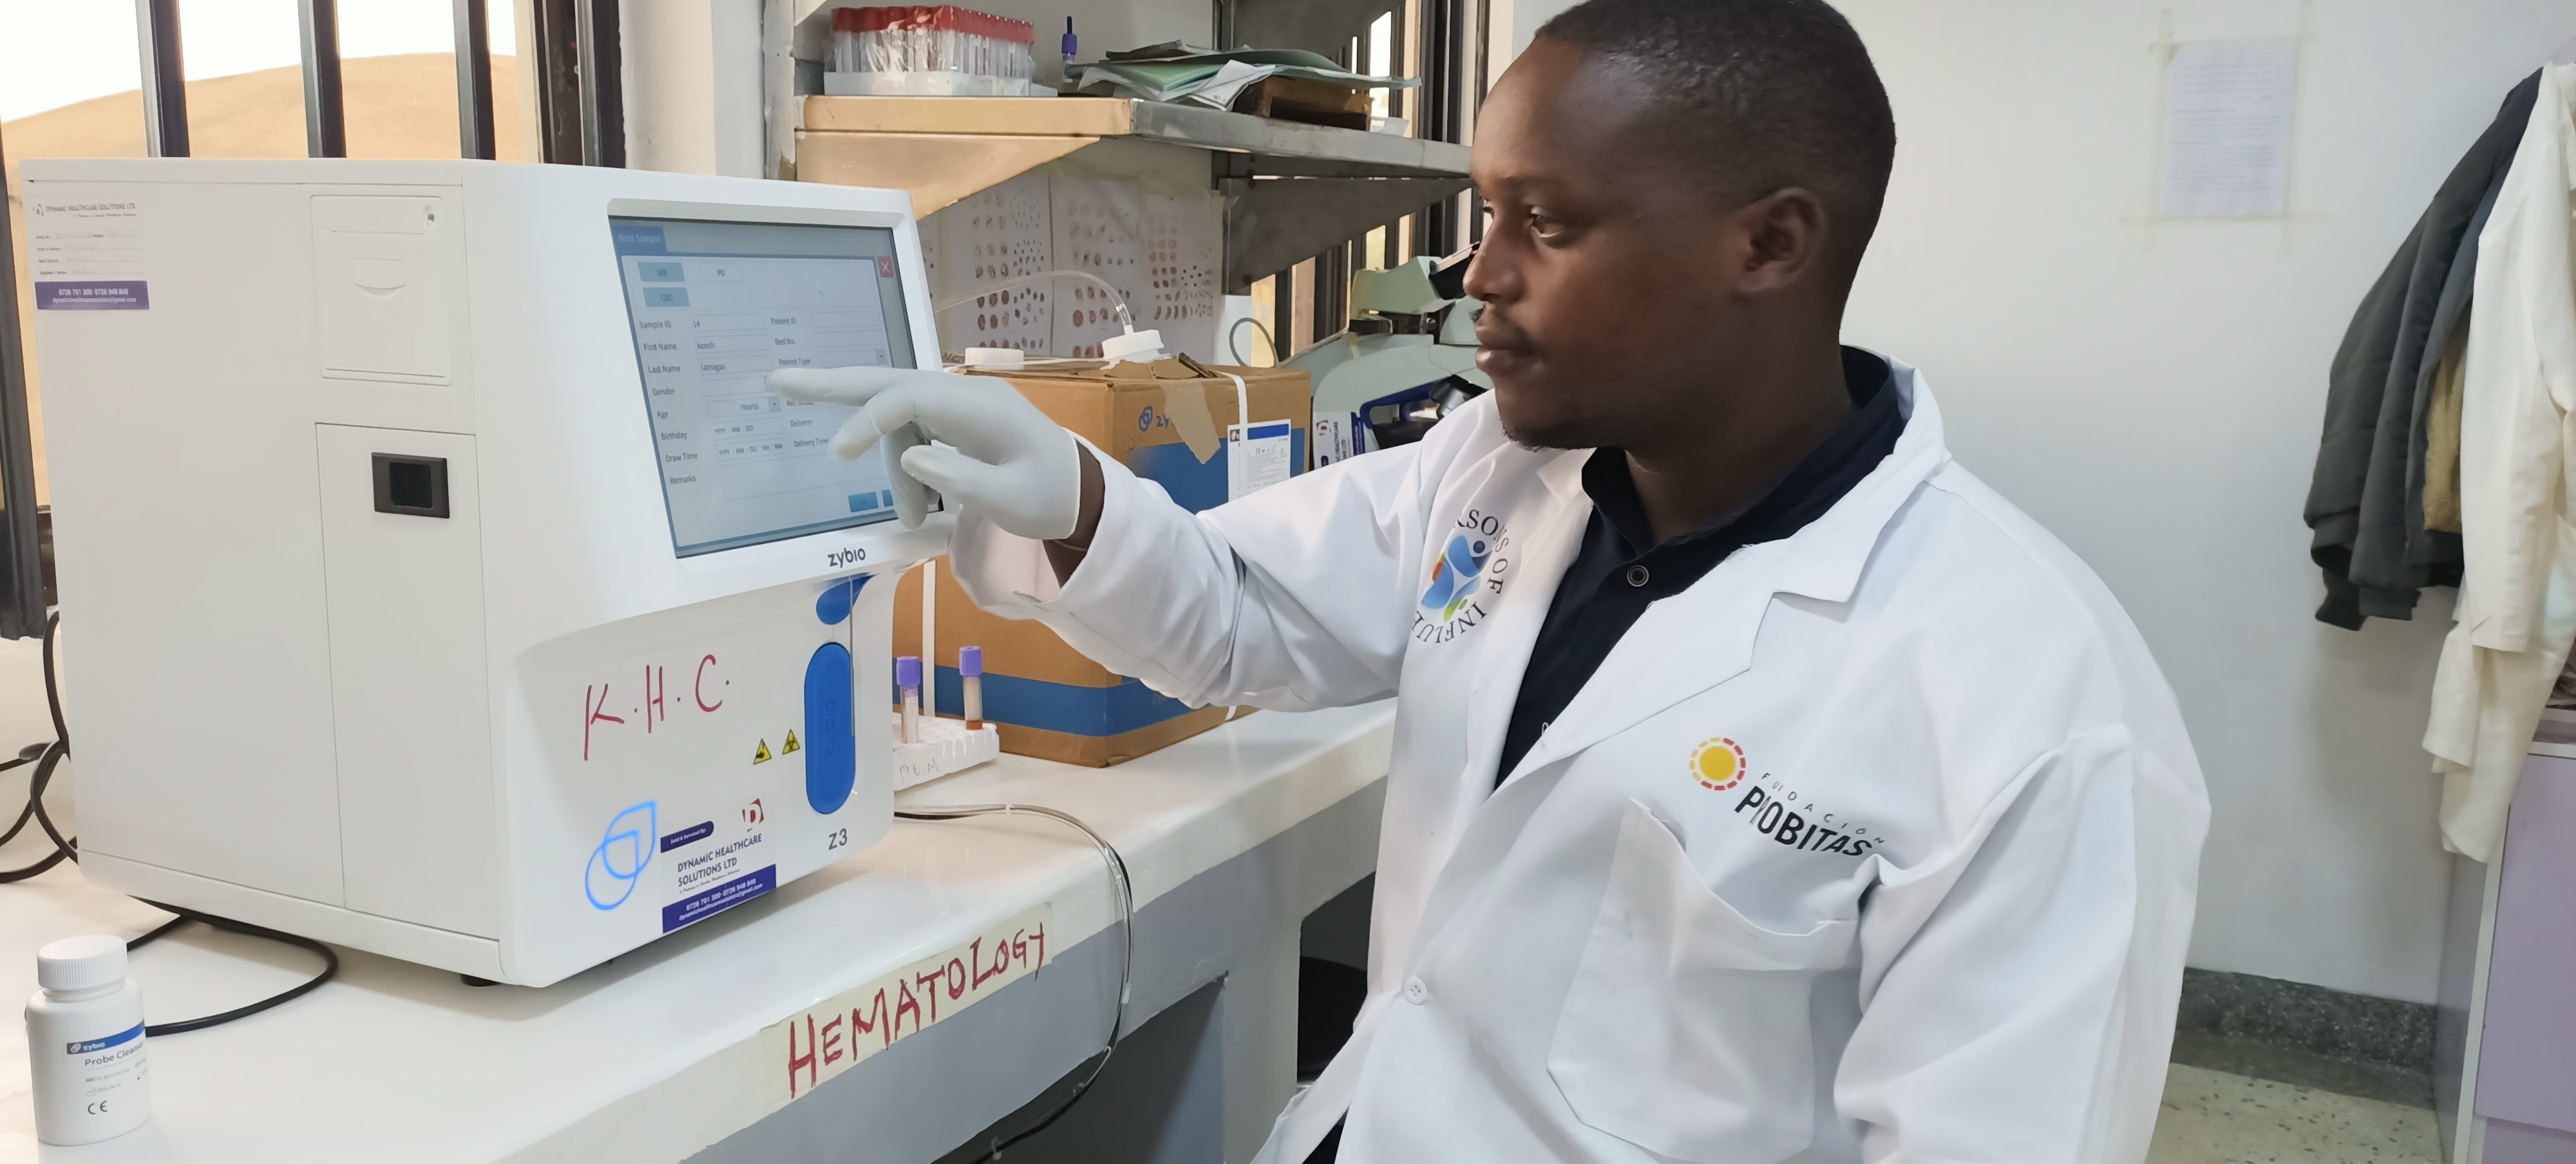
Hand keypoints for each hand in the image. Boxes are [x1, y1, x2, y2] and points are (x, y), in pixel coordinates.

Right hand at [769, 365, 1082, 539]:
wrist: (1085, 495)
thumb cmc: (1053, 498)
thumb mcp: (1013, 501)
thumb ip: (961, 479)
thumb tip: (913, 456)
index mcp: (981, 406)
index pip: (907, 399)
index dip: (868, 421)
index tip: (840, 455)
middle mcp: (965, 395)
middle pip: (888, 382)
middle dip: (834, 386)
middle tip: (779, 382)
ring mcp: (960, 406)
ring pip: (899, 422)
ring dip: (894, 468)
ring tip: (915, 519)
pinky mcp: (957, 422)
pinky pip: (914, 433)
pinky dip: (906, 467)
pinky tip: (921, 509)